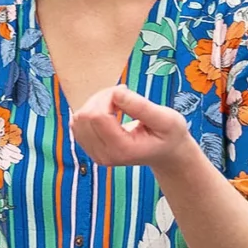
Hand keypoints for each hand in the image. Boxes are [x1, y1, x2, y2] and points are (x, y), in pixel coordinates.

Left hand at [67, 84, 194, 172]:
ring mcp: (96, 155)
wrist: (166, 153)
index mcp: (123, 150)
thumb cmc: (169, 135)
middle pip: (85, 116)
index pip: (97, 116)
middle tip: (123, 95)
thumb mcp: (167, 119)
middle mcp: (105, 156)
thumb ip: (141, 107)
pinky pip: (78, 124)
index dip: (108, 97)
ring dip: (96, 103)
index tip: (126, 91)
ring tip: (118, 104)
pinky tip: (110, 112)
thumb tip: (116, 93)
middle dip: (101, 98)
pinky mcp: (91, 149)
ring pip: (78, 119)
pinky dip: (91, 111)